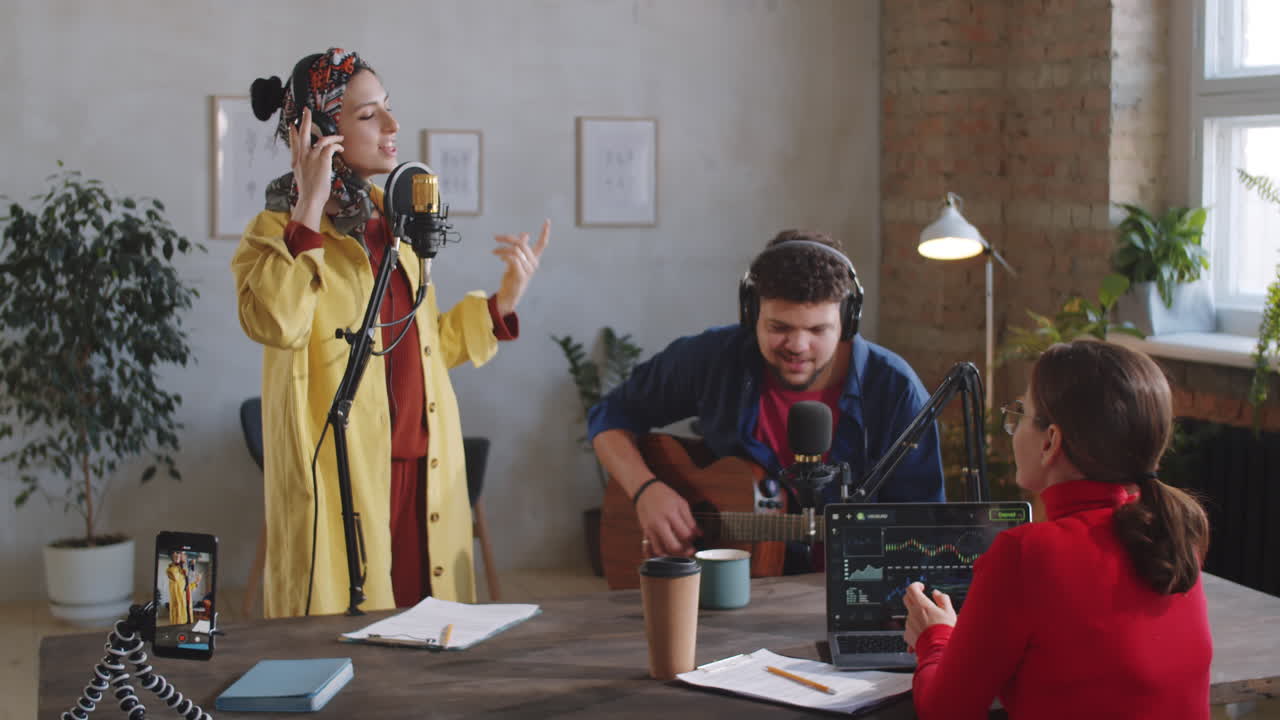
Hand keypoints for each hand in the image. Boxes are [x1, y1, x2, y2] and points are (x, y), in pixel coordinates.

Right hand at [288, 107, 343, 230]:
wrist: (310, 198)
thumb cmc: (308, 191)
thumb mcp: (301, 177)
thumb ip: (302, 168)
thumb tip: (305, 166)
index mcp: (296, 160)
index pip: (293, 141)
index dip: (293, 132)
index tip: (293, 125)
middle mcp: (302, 156)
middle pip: (303, 133)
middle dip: (305, 120)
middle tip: (307, 111)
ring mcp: (312, 157)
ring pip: (322, 139)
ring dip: (332, 137)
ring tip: (339, 138)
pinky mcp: (322, 159)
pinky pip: (331, 147)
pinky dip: (337, 145)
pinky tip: (340, 147)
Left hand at [493, 219, 549, 315]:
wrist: (509, 294)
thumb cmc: (513, 277)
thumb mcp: (516, 260)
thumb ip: (521, 247)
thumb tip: (526, 234)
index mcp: (534, 258)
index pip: (543, 244)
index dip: (545, 232)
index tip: (547, 220)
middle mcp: (533, 263)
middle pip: (521, 243)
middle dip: (507, 238)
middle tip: (496, 237)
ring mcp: (528, 270)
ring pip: (515, 250)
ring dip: (502, 248)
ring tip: (494, 252)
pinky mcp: (521, 275)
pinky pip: (513, 259)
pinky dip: (504, 256)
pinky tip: (499, 257)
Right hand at [636, 482, 699, 556]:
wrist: (645, 491)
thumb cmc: (664, 495)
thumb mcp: (681, 503)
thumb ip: (691, 520)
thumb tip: (699, 534)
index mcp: (671, 514)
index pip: (685, 534)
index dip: (692, 538)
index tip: (695, 537)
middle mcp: (659, 524)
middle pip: (673, 546)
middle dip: (684, 551)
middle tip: (690, 551)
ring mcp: (650, 530)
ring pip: (660, 551)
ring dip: (671, 556)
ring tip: (679, 553)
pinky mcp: (645, 533)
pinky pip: (650, 549)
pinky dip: (658, 554)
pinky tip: (666, 554)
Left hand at [902, 582, 955, 650]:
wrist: (939, 650)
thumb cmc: (945, 631)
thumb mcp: (949, 612)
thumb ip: (942, 599)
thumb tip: (936, 593)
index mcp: (922, 605)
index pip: (911, 588)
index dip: (916, 585)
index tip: (921, 587)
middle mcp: (912, 613)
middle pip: (906, 599)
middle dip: (913, 597)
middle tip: (922, 600)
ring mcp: (909, 624)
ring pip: (910, 615)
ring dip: (917, 616)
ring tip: (931, 625)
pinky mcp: (908, 635)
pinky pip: (910, 629)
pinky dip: (916, 630)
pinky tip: (926, 636)